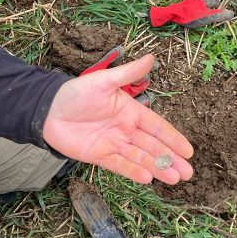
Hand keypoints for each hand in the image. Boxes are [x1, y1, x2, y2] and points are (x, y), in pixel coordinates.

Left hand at [43, 55, 193, 184]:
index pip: (157, 127)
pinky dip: (133, 171)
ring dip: (157, 168)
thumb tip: (151, 58)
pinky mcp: (99, 156)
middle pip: (153, 146)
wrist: (47, 111)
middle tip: (188, 173)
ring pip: (140, 158)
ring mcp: (113, 144)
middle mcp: (125, 129)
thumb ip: (127, 73)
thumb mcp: (103, 81)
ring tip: (174, 179)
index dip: (173, 139)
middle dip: (171, 159)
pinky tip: (148, 178)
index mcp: (130, 111)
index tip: (189, 150)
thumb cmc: (75, 93)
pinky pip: (120, 165)